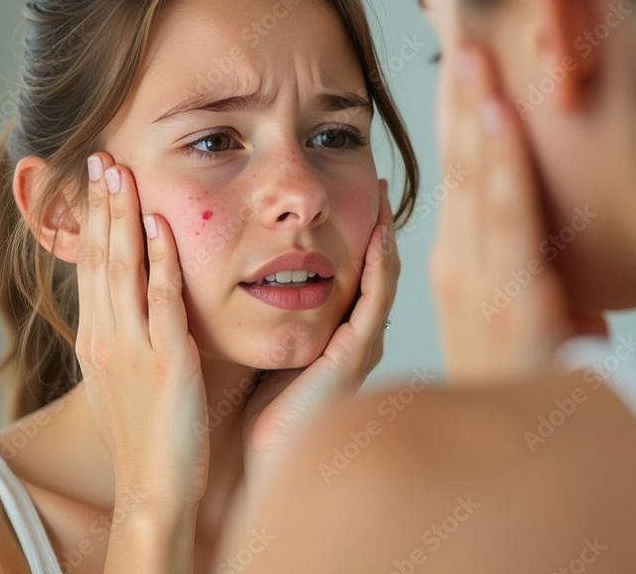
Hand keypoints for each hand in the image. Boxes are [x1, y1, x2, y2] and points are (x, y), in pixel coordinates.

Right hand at [74, 151, 208, 509]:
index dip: (92, 223)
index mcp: (95, 342)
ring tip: (120, 173)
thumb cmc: (146, 437)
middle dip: (100, 206)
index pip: (90, 269)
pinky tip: (159, 226)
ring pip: (122, 270)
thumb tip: (132, 306)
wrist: (152, 487)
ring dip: (122, 217)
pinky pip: (162, 300)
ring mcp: (132, 348)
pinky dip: (159, 260)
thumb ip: (126, 338)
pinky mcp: (166, 361)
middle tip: (99, 158)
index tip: (93, 183)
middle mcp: (106, 338)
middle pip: (99, 258)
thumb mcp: (123, 380)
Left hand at [240, 179, 399, 478]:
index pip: (357, 271)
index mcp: (338, 332)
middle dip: (379, 224)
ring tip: (382, 195)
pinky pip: (375, 300)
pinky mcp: (357, 355)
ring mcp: (362, 345)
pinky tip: (378, 235)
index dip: (359, 232)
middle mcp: (358, 336)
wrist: (262, 454)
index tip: (353, 192)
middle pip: (377, 269)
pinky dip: (380, 266)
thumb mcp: (268, 342)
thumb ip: (271, 310)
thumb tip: (251, 268)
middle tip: (379, 182)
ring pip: (383, 278)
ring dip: (384, 235)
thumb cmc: (258, 403)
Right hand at [429, 46, 601, 383]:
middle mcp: (458, 262)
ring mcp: (478, 276)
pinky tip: (498, 118)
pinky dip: (501, 161)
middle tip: (462, 42)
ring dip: (474, 112)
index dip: (459, 122)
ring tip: (472, 59)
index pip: (457, 179)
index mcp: (457, 264)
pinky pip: (505, 213)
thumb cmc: (522, 377)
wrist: (509, 448)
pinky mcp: (509, 292)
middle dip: (460, 102)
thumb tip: (530, 213)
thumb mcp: (512, 312)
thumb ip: (512, 262)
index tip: (463, 72)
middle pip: (458, 167)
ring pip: (474, 177)